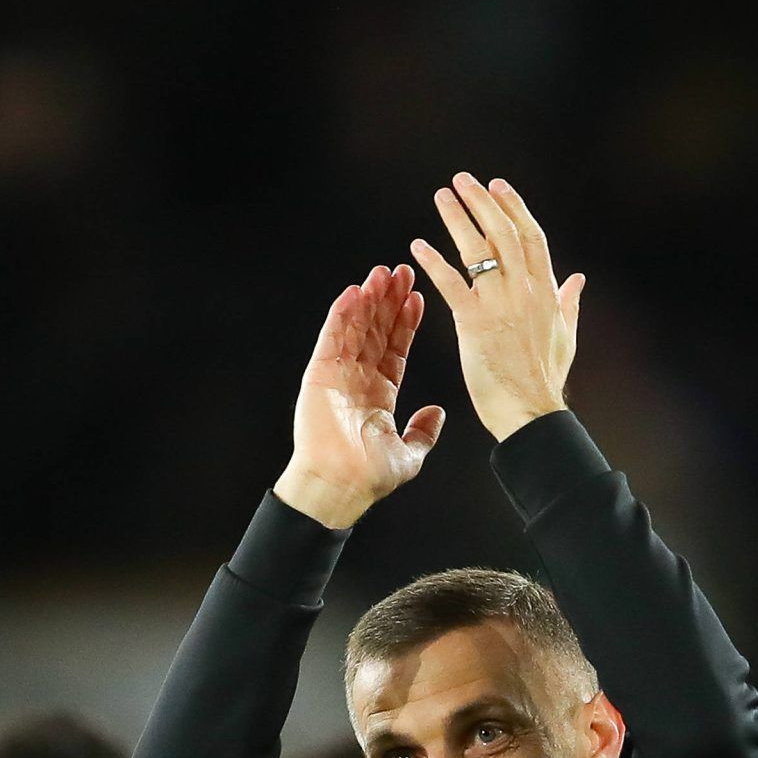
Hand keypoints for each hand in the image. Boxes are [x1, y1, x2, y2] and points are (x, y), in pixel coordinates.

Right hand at [274, 264, 445, 528]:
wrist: (341, 486)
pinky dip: (342, 314)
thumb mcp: (410, 454)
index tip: (417, 297)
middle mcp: (359, 379)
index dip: (406, 322)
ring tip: (382, 273)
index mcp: (380, 393)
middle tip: (402, 272)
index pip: (395, 347)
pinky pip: (332, 337)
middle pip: (376, 330)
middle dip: (389, 301)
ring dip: (369, 300)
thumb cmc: (370, 477)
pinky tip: (354, 292)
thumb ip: (424, 431)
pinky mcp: (320, 374)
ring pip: (356, 328)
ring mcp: (339, 374)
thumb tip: (437, 411)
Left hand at [409, 173, 585, 441]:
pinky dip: (434, 262)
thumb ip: (569, 302)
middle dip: (483, 202)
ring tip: (442, 196)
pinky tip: (417, 245)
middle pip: (503, 232)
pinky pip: (451, 284)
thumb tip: (577, 278)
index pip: (531, 236)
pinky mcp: (475, 323)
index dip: (513, 207)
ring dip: (457, 219)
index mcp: (546, 291)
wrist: (531, 411)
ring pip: (478, 250)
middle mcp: (525, 290)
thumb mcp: (566, 336)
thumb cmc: (545, 379)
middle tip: (463, 179)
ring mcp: (500, 304)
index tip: (498, 186)